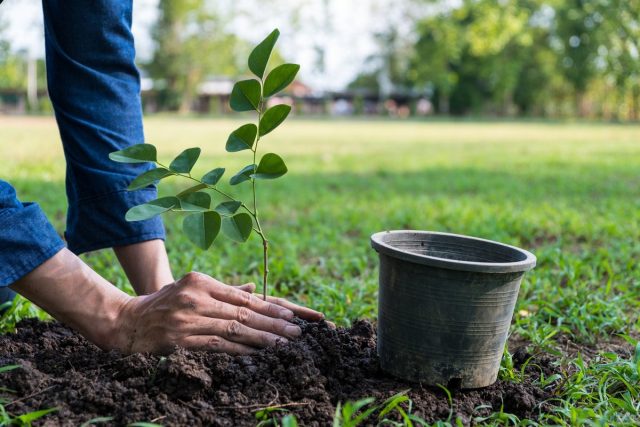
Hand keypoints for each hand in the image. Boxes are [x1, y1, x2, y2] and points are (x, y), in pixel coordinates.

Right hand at [112, 272, 323, 353]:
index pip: (242, 297)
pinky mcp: (182, 340)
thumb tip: (253, 289)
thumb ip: (223, 290)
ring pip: (234, 330)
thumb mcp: (191, 287)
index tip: (290, 316)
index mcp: (201, 282)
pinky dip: (240, 350)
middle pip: (243, 313)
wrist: (127, 321)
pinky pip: (218, 345)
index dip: (268, 308)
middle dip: (273, 324)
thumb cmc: (164, 303)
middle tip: (295, 333)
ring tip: (283, 344)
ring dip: (262, 339)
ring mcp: (188, 319)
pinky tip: (257, 354)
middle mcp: (196, 298)